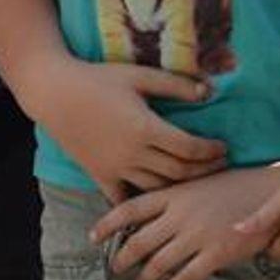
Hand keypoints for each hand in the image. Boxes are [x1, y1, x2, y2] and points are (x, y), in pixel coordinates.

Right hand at [43, 62, 227, 204]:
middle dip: (204, 171)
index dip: (211, 151)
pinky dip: (142, 203)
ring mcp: (115, 168)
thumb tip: (208, 92)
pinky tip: (157, 204)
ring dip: (180, 187)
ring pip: (157, 188)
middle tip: (221, 166)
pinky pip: (124, 198)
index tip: (225, 149)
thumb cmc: (99, 79)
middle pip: (178, 172)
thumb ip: (175, 85)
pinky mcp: (99, 175)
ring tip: (196, 179)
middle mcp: (133, 154)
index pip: (189, 148)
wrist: (55, 94)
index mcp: (146, 128)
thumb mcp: (139, 76)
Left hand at [91, 164, 279, 279]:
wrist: (269, 192)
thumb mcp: (198, 182)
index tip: (93, 236)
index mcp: (174, 194)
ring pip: (159, 263)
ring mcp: (197, 235)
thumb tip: (150, 213)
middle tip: (116, 267)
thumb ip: (175, 197)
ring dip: (147, 275)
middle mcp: (180, 216)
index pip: (130, 209)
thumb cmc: (234, 185)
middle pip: (139, 242)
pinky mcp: (216, 253)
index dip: (108, 224)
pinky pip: (187, 276)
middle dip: (123, 258)